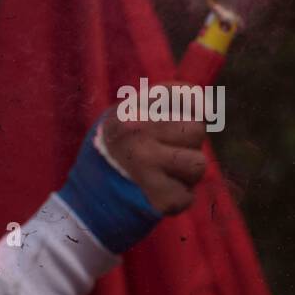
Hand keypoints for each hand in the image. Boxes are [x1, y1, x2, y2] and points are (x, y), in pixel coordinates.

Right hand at [101, 89, 207, 214]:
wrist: (86, 198)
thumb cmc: (119, 152)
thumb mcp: (130, 115)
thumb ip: (167, 103)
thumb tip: (208, 108)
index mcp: (128, 109)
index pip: (184, 95)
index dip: (197, 106)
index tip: (196, 114)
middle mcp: (135, 131)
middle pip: (197, 130)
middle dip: (187, 145)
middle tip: (163, 154)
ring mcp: (145, 164)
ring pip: (199, 164)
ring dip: (186, 174)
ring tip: (161, 174)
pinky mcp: (159, 197)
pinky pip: (189, 195)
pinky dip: (177, 199)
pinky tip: (156, 194)